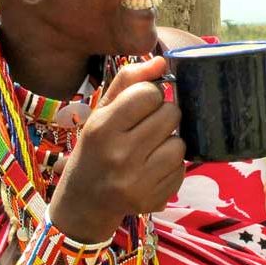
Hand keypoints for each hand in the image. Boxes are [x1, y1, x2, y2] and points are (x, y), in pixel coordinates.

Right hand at [48, 56, 184, 242]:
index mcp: (102, 128)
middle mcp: (119, 156)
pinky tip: (152, 169)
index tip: (140, 106)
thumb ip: (129, 81)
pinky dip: (172, 166)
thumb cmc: (95, 148)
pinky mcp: (153, 200)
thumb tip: (162, 61)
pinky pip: (182, 169)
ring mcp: (137, 182)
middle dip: (164, 116)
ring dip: (170, 142)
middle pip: (171, 114)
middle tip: (147, 128)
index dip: (150, 95)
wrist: (83, 202)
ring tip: (150, 150)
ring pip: (180, 144)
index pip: (149, 93)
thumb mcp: (101, 112)